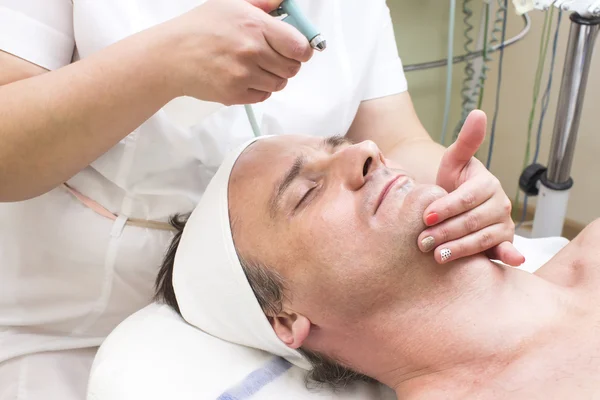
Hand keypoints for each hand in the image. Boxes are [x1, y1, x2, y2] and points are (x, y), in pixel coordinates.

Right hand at [157, 0, 312, 104]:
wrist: (170, 55)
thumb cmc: (199, 28)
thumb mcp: (232, 4)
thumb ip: (264, 3)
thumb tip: (285, 2)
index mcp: (255, 25)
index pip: (300, 46)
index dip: (302, 50)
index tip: (298, 49)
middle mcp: (252, 51)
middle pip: (292, 68)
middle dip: (287, 64)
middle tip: (272, 58)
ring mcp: (243, 75)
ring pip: (279, 84)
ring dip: (272, 77)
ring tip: (254, 67)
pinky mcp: (235, 94)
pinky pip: (263, 96)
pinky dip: (258, 90)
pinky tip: (244, 78)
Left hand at [417, 110, 523, 265]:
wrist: (454, 205)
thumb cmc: (452, 182)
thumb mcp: (454, 161)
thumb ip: (465, 142)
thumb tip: (479, 112)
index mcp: (488, 183)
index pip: (467, 197)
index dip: (446, 207)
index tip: (425, 216)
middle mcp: (500, 204)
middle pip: (473, 221)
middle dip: (446, 231)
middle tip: (422, 242)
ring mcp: (503, 224)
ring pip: (483, 238)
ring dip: (460, 248)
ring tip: (436, 256)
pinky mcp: (502, 243)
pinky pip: (505, 249)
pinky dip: (511, 255)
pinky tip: (513, 261)